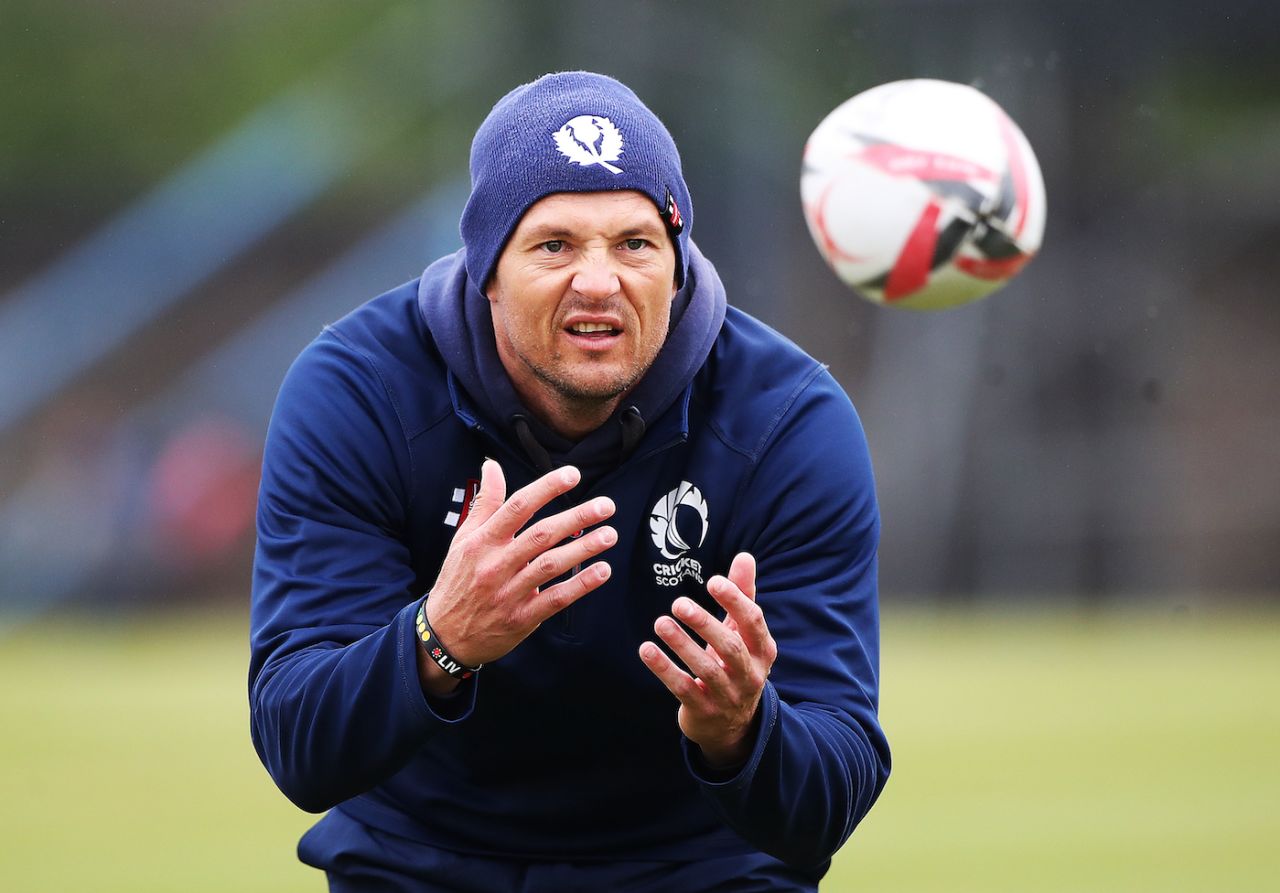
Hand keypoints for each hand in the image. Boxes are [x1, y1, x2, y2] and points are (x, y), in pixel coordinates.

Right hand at [422, 459, 615, 677]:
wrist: (444, 636)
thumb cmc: (458, 580)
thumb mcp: (463, 539)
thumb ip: (484, 503)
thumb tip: (491, 465)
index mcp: (482, 542)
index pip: (517, 507)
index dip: (546, 488)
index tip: (573, 475)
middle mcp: (495, 564)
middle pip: (541, 535)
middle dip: (576, 517)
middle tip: (605, 506)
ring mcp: (509, 593)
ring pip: (551, 565)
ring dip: (583, 548)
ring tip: (610, 534)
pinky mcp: (522, 618)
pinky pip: (555, 599)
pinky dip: (580, 585)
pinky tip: (602, 571)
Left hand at [639, 553, 777, 769]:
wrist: (731, 724)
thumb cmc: (735, 663)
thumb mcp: (742, 632)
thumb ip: (743, 594)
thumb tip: (745, 556)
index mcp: (762, 650)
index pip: (753, 622)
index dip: (735, 601)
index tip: (713, 581)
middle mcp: (749, 674)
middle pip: (730, 647)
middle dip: (705, 624)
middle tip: (678, 603)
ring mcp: (727, 695)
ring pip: (706, 669)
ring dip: (681, 644)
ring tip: (660, 623)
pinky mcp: (702, 710)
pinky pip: (682, 688)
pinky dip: (664, 668)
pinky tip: (646, 649)